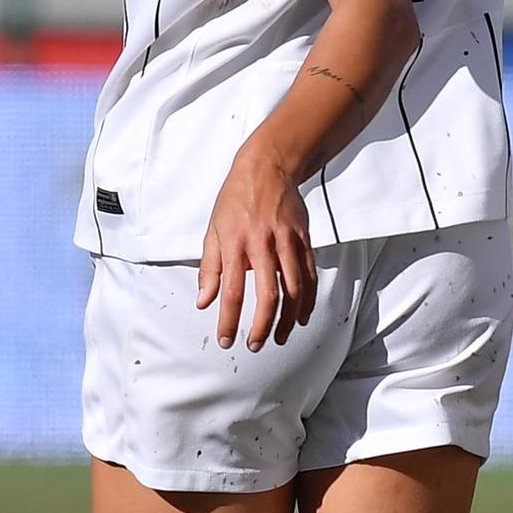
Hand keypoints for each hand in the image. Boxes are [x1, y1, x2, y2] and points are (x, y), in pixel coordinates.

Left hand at [199, 145, 317, 350]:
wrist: (267, 167)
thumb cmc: (235, 200)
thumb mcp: (213, 231)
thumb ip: (209, 269)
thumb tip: (204, 302)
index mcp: (235, 243)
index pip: (231, 291)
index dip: (228, 320)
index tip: (226, 341)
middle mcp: (262, 243)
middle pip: (268, 295)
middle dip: (262, 326)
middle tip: (256, 346)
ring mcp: (286, 241)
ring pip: (294, 289)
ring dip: (287, 319)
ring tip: (280, 337)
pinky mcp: (303, 239)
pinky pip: (309, 275)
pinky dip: (307, 300)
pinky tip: (301, 317)